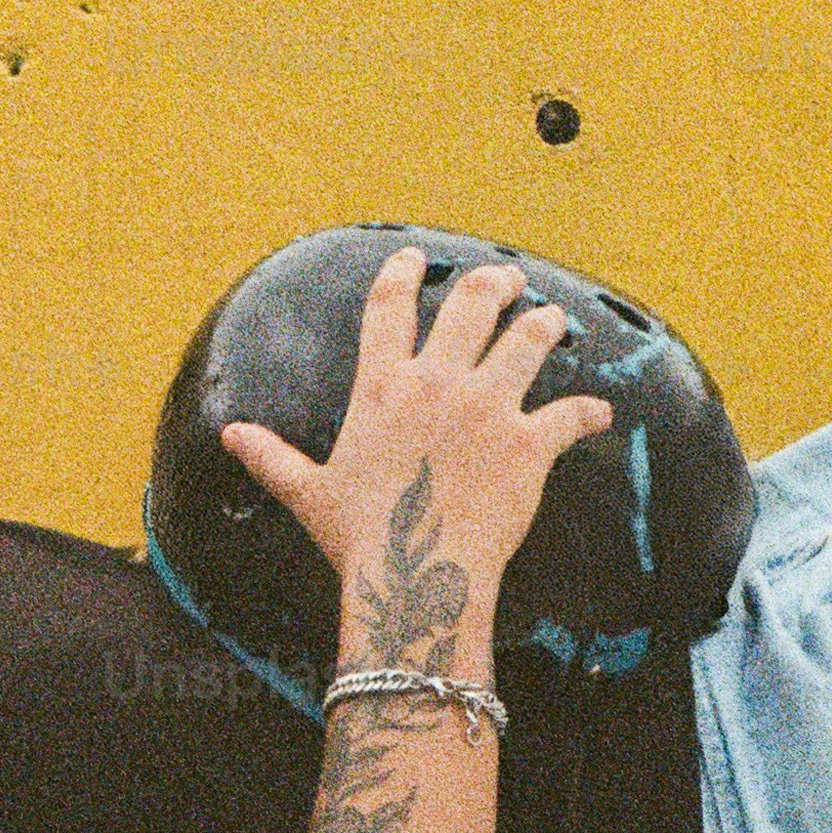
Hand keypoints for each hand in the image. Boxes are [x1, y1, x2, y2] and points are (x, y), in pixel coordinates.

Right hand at [213, 250, 616, 668]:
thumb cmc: (359, 538)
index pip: (388, 307)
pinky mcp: (529, 443)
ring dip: (546, 326)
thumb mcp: (308, 493)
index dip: (403, 273)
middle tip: (508, 278)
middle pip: (472, 305)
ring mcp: (487, 408)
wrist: (415, 575)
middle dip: (495, 283)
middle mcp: (436, 383)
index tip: (415, 258)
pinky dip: (589, 412)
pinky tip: (600, 413)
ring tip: (554, 321)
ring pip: (529, 340)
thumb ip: (272, 457)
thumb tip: (230, 434)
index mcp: (382, 388)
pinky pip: (571, 414)